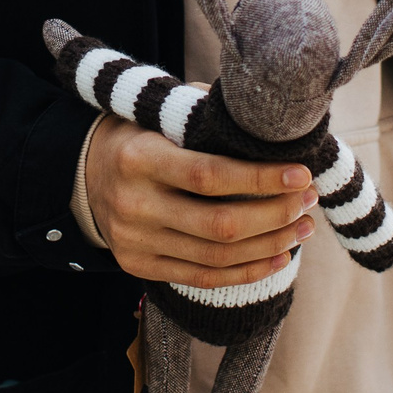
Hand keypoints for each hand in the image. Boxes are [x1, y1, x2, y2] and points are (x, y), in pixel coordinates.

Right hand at [82, 118, 314, 289]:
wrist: (83, 171)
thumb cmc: (141, 135)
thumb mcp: (164, 112)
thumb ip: (209, 115)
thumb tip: (270, 122)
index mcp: (139, 159)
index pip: (210, 176)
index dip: (261, 179)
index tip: (301, 174)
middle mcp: (133, 205)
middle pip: (219, 225)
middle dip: (275, 215)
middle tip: (308, 201)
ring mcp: (134, 242)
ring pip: (216, 258)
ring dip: (270, 245)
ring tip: (303, 228)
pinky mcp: (139, 267)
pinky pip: (202, 279)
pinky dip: (246, 272)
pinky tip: (278, 257)